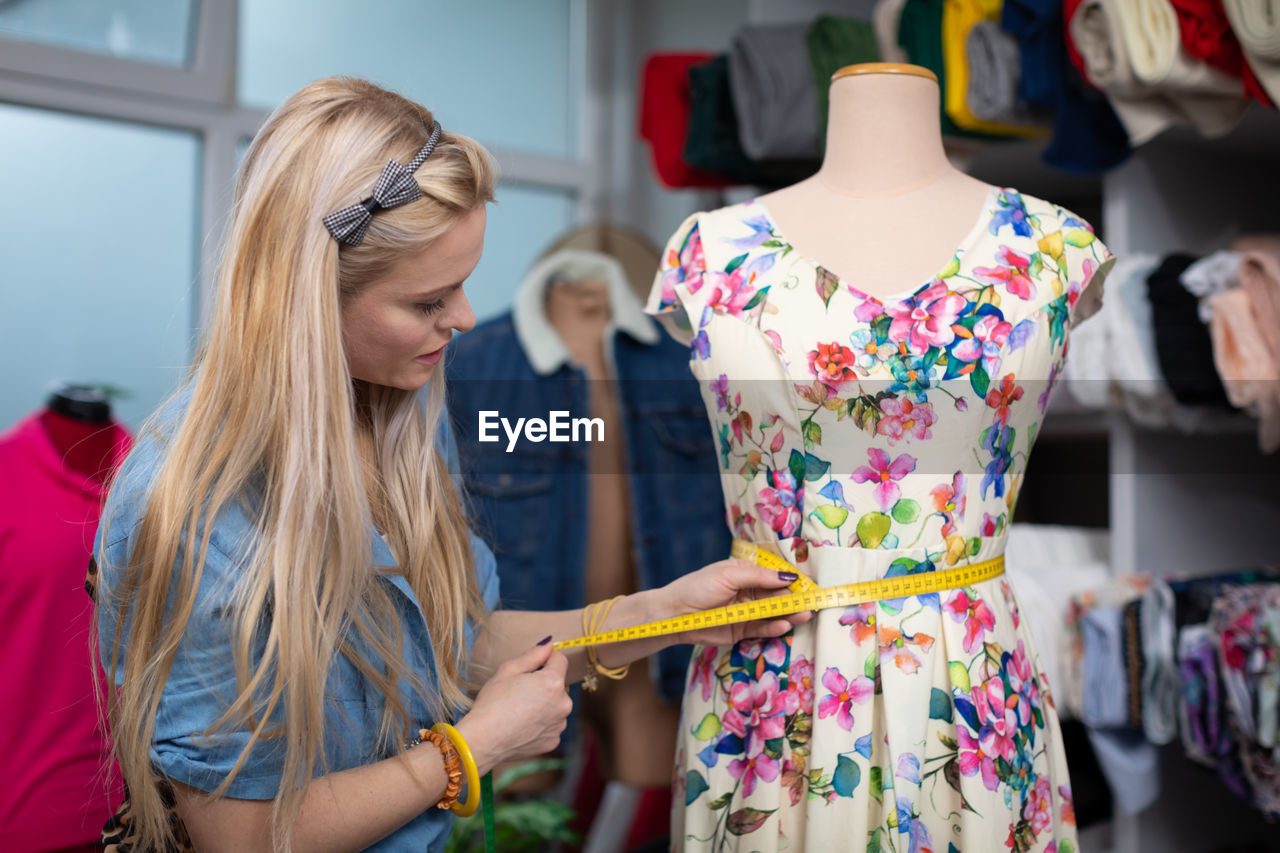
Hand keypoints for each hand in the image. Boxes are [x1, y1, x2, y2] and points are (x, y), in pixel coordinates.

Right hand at [456, 640, 571, 775]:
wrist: (484, 740)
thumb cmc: (493, 703)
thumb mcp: (508, 670)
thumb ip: (533, 655)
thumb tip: (549, 644)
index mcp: (553, 682)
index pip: (560, 659)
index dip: (545, 660)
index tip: (530, 669)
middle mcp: (563, 704)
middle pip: (558, 685)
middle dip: (543, 685)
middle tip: (519, 692)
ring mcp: (559, 725)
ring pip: (555, 706)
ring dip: (544, 705)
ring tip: (519, 711)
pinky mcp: (553, 741)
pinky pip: (550, 725)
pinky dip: (540, 724)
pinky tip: (521, 726)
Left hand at [658, 558, 812, 646]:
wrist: (674, 613)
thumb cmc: (698, 587)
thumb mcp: (729, 576)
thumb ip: (760, 578)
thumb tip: (789, 578)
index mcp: (746, 573)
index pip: (774, 575)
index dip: (791, 580)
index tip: (810, 584)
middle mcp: (749, 592)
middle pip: (777, 596)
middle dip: (795, 599)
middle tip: (813, 603)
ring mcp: (747, 612)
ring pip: (773, 613)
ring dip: (789, 614)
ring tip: (804, 615)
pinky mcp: (742, 630)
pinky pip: (763, 629)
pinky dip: (774, 628)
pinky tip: (784, 625)